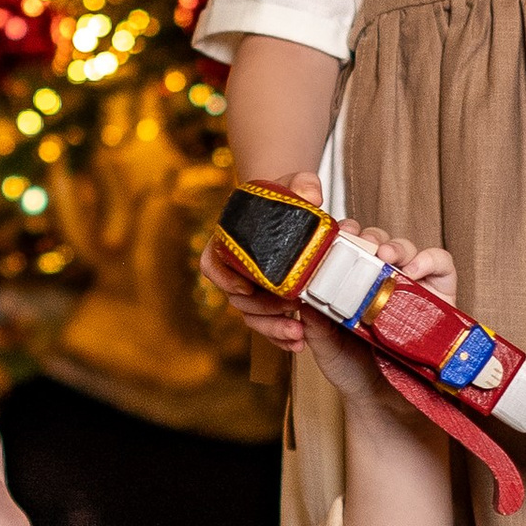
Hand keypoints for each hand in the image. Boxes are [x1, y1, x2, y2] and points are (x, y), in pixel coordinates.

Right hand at [202, 171, 322, 353]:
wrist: (293, 211)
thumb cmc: (286, 196)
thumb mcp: (295, 183)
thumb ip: (303, 183)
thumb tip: (313, 196)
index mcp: (229, 242)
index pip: (213, 264)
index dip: (224, 278)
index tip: (244, 287)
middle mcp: (235, 269)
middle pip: (236, 297)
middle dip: (261, 308)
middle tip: (288, 309)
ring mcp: (251, 289)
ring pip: (252, 316)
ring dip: (272, 328)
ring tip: (297, 332)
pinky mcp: (269, 303)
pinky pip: (268, 324)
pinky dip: (281, 336)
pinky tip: (299, 342)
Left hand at [303, 225, 458, 407]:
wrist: (381, 401)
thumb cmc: (352, 370)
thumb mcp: (324, 345)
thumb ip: (315, 320)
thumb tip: (303, 292)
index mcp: (351, 283)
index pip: (349, 246)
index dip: (343, 235)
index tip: (334, 235)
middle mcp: (382, 280)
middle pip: (377, 241)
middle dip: (367, 236)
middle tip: (358, 243)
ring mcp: (411, 286)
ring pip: (406, 248)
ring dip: (395, 246)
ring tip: (386, 256)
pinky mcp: (438, 296)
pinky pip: (441, 265)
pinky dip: (429, 260)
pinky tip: (414, 270)